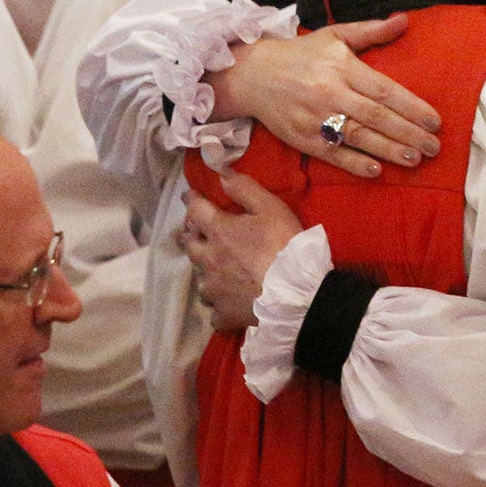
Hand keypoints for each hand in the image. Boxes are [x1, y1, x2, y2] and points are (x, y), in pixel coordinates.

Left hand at [183, 173, 305, 332]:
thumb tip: (220, 173)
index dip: (192, 200)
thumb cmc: (285, 246)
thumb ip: (244, 189)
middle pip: (189, 245)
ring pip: (199, 277)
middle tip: (196, 232)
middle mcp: (208, 260)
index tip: (190, 197)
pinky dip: (218, 302)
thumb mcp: (271, 208)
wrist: (296, 294)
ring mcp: (212, 289)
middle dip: (191, 235)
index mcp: (218, 232)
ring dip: (205, 270)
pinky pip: (213, 307)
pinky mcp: (222, 313)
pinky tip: (227, 301)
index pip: (195, 210)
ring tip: (215, 269)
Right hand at [212, 15, 440, 179]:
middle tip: (434, 147)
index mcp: (341, 67)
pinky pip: (333, 153)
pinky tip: (376, 170)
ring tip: (415, 159)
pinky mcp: (303, 138)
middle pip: (376, 116)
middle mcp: (330, 92)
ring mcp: (315, 117)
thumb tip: (404, 20)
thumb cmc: (301, 55)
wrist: (252, 75)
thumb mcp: (334, 36)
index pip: (384, 90)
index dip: (411, 106)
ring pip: (358, 137)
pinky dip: (354, 163)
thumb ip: (371, 31)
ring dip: (389, 150)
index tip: (435, 120)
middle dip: (408, 133)